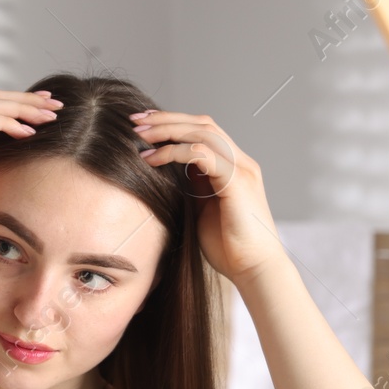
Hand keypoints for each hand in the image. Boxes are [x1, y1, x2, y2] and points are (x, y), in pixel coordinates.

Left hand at [129, 109, 285, 282]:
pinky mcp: (238, 183)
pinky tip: (152, 160)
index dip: (172, 123)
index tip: (142, 124)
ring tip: (138, 136)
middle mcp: (240, 162)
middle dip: (166, 119)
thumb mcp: (201, 209)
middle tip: (134, 120)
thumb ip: (190, 187)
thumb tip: (164, 173)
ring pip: (203, 133)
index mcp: (232, 166)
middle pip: (202, 124)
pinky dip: (175, 152)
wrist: (253, 269)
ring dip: (167, 130)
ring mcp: (242, 170)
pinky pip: (203, 155)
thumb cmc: (227, 246)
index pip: (203, 130)